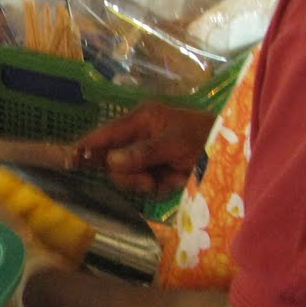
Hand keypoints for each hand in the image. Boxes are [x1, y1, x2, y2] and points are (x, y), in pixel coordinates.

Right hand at [74, 102, 216, 196]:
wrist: (236, 150)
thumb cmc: (205, 137)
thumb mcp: (174, 142)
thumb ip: (142, 153)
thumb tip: (110, 162)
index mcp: (141, 119)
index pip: (105, 134)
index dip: (86, 146)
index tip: (68, 160)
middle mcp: (140, 136)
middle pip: (113, 161)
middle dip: (128, 175)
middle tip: (149, 181)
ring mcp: (150, 154)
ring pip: (129, 176)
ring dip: (146, 182)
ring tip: (169, 179)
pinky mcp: (161, 170)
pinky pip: (147, 184)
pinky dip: (161, 186)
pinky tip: (177, 180)